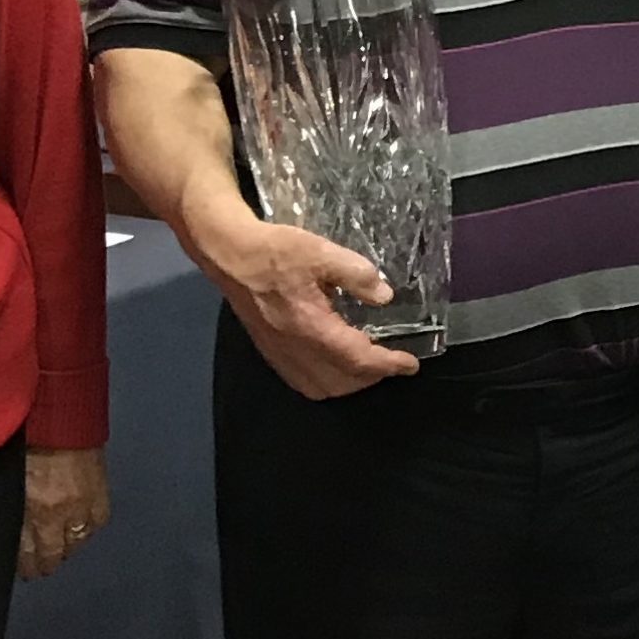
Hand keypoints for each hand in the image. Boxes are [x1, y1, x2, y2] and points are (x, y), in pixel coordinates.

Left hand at [19, 447, 111, 579]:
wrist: (61, 416)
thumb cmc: (26, 443)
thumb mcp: (10, 478)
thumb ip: (11, 505)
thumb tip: (13, 530)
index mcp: (30, 508)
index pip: (28, 552)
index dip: (26, 565)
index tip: (24, 570)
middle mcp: (57, 513)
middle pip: (52, 553)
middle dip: (45, 563)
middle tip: (39, 567)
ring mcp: (82, 506)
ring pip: (75, 544)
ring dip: (65, 548)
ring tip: (58, 548)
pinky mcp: (101, 497)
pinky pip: (95, 526)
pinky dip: (86, 531)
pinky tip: (79, 530)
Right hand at [197, 211, 422, 399]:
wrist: (229, 254)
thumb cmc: (275, 251)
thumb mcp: (321, 252)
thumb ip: (357, 275)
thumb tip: (384, 296)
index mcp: (311, 327)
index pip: (357, 360)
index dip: (387, 365)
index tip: (410, 364)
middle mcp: (295, 349)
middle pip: (342, 381)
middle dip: (371, 377)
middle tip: (392, 361)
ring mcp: (280, 354)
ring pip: (321, 387)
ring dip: (349, 382)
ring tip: (367, 364)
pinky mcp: (270, 351)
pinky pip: (302, 381)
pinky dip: (326, 381)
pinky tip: (335, 363)